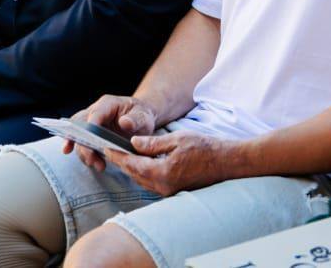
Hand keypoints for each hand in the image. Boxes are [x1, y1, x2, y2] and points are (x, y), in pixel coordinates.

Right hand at [63, 95, 159, 172]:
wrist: (141, 120)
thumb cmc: (142, 115)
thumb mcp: (144, 116)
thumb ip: (136, 119)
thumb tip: (124, 123)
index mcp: (107, 104)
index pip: (94, 114)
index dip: (90, 128)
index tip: (91, 142)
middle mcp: (96, 113)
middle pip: (79, 125)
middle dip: (81, 142)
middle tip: (90, 158)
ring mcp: (92, 125)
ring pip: (79, 136)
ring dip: (85, 153)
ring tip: (99, 165)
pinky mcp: (93, 137)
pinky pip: (83, 144)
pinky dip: (86, 155)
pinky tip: (95, 164)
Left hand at [106, 129, 235, 196]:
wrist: (226, 162)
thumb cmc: (204, 147)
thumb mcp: (177, 139)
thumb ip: (153, 144)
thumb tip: (133, 143)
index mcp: (162, 172)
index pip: (132, 164)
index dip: (117, 156)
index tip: (105, 147)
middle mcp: (163, 186)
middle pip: (135, 175)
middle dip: (121, 163)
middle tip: (108, 151)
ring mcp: (169, 191)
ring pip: (142, 180)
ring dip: (131, 169)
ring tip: (121, 156)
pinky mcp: (174, 191)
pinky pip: (152, 183)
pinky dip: (142, 174)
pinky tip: (140, 164)